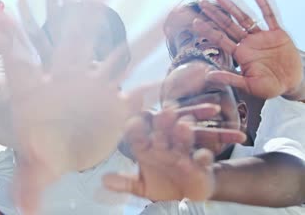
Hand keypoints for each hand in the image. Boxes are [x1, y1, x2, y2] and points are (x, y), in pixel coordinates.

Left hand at [0, 0, 164, 213]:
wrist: (57, 153)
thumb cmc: (38, 150)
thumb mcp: (33, 167)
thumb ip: (30, 185)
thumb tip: (28, 211)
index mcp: (49, 86)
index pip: (45, 50)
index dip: (51, 21)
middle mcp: (77, 81)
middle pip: (87, 41)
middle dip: (99, 10)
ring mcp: (101, 91)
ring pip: (126, 58)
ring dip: (145, 36)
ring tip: (169, 10)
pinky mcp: (118, 107)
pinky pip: (145, 91)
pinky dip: (166, 82)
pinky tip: (190, 70)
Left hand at [104, 106, 244, 201]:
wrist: (186, 196)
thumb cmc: (161, 184)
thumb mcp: (141, 185)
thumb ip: (124, 182)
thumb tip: (104, 181)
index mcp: (146, 147)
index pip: (138, 134)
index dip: (135, 128)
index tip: (133, 122)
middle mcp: (164, 145)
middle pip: (162, 130)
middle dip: (163, 121)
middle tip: (164, 111)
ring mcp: (183, 152)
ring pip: (183, 139)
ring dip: (184, 133)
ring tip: (184, 126)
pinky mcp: (201, 164)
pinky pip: (203, 158)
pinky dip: (203, 157)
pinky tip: (202, 156)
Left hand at [196, 0, 302, 98]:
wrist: (290, 84)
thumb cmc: (268, 88)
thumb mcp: (248, 86)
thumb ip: (230, 79)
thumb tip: (208, 76)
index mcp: (240, 55)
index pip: (220, 39)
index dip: (208, 30)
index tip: (195, 22)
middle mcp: (247, 43)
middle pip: (228, 25)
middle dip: (215, 14)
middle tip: (202, 2)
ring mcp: (262, 37)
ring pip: (245, 18)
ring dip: (233, 7)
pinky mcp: (278, 34)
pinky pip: (270, 17)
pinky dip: (265, 6)